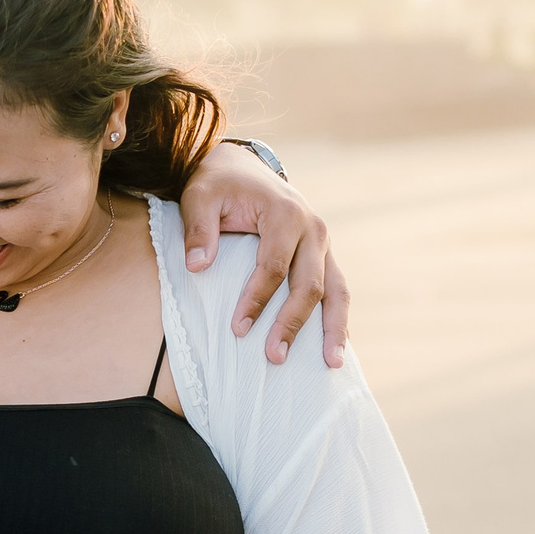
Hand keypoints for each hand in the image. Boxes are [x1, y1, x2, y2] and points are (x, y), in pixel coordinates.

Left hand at [179, 141, 349, 367]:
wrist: (242, 168)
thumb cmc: (218, 185)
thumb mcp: (199, 197)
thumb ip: (198, 229)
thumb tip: (197, 267)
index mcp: (285, 213)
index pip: (273, 265)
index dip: (256, 299)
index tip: (237, 329)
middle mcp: (313, 228)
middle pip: (309, 283)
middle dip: (292, 323)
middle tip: (274, 357)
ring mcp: (323, 243)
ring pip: (337, 289)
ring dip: (334, 328)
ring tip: (331, 364)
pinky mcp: (324, 254)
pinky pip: (337, 289)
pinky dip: (337, 319)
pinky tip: (334, 348)